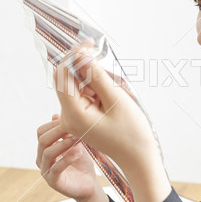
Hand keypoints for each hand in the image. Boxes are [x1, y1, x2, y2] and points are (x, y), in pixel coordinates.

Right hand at [36, 114, 110, 201]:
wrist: (89, 183)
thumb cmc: (81, 162)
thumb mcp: (75, 142)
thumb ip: (66, 131)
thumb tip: (56, 115)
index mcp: (44, 148)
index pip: (41, 131)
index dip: (54, 124)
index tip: (70, 120)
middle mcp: (41, 159)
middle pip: (42, 140)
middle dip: (59, 131)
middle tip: (75, 127)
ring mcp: (46, 171)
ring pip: (47, 152)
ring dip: (64, 143)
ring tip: (78, 139)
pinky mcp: (53, 181)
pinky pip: (56, 168)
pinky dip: (68, 158)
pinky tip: (79, 152)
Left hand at [54, 40, 170, 201]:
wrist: (138, 157)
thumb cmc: (131, 133)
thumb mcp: (115, 99)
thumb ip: (96, 75)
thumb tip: (81, 54)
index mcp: (72, 114)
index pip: (61, 75)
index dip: (73, 55)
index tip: (89, 44)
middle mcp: (68, 116)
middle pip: (68, 79)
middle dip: (85, 69)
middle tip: (107, 68)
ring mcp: (74, 118)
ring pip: (77, 85)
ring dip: (94, 80)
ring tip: (115, 91)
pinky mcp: (82, 117)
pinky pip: (84, 94)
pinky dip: (97, 89)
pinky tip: (112, 95)